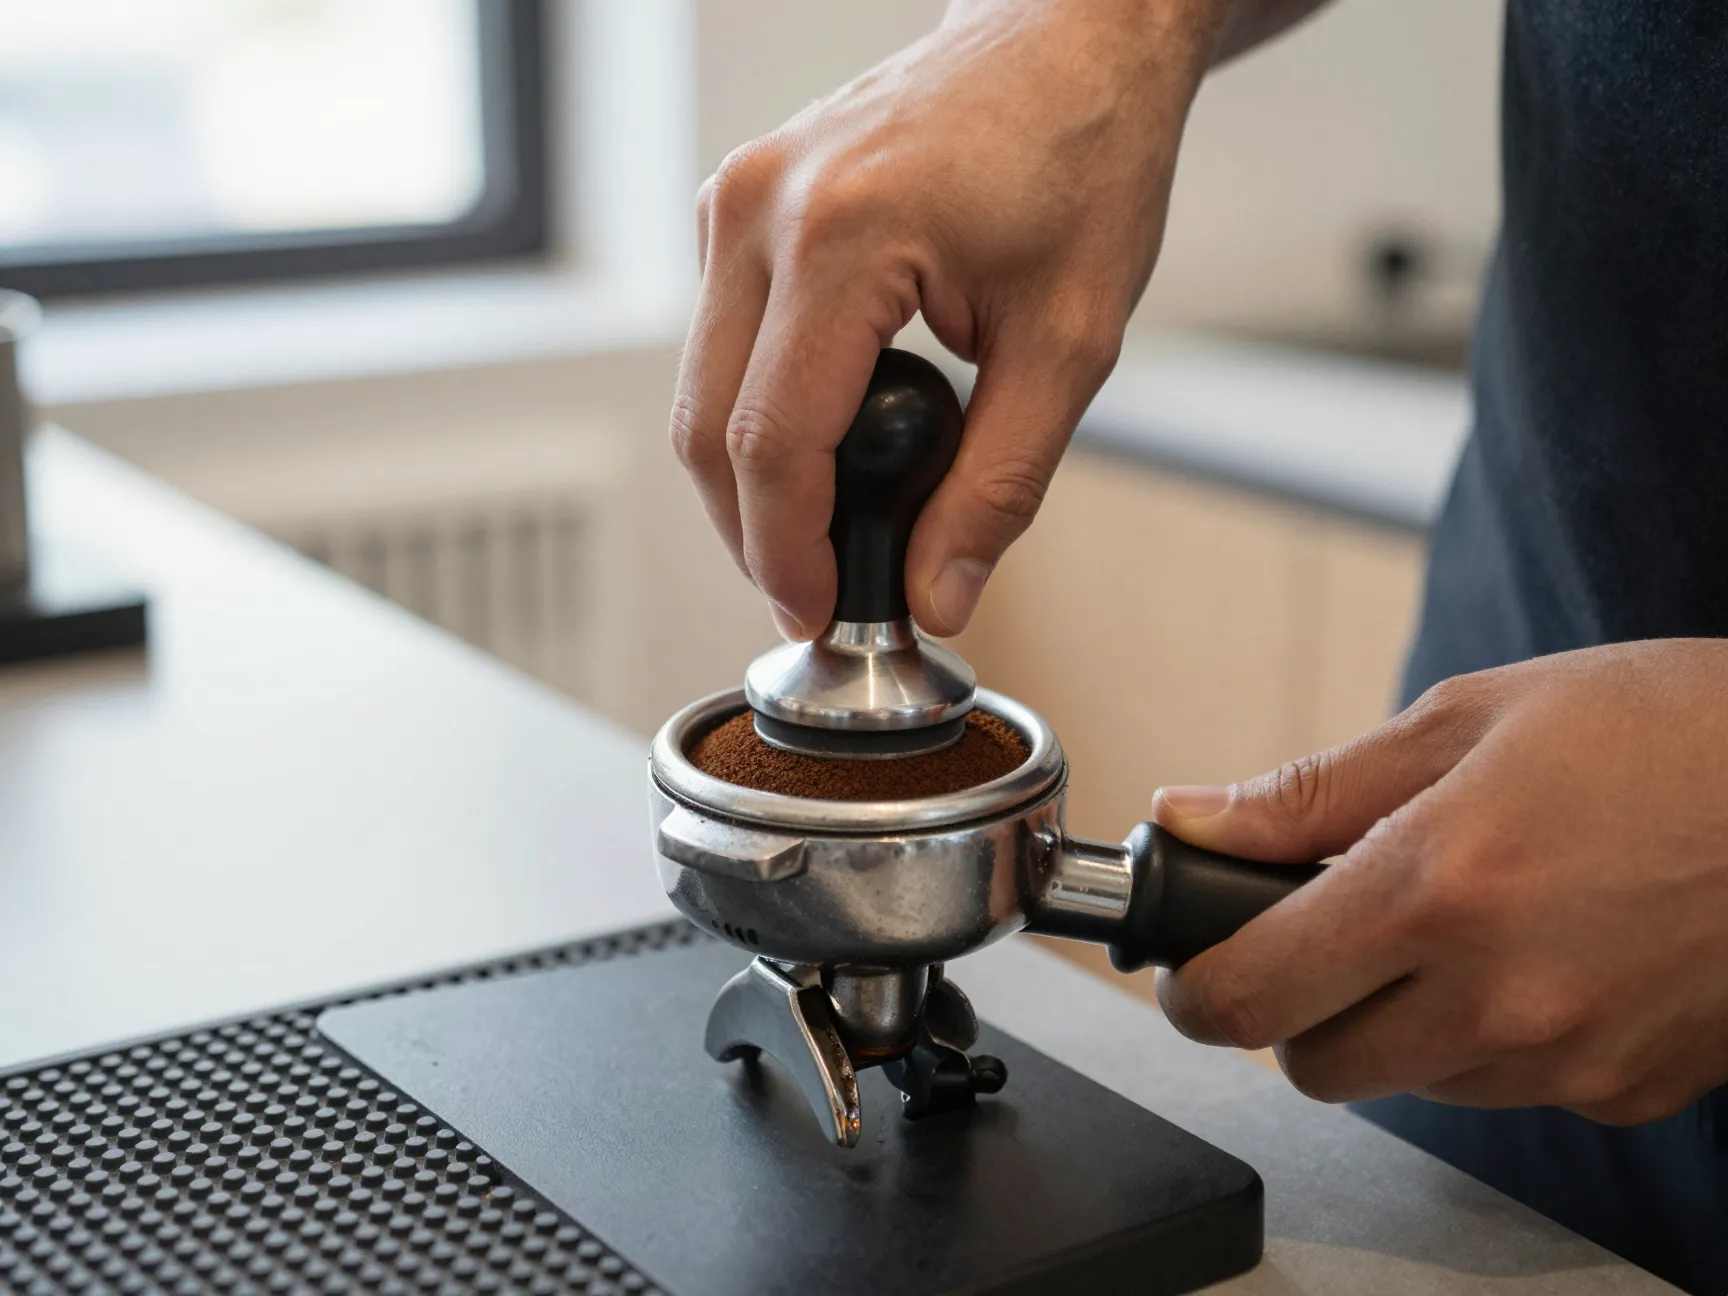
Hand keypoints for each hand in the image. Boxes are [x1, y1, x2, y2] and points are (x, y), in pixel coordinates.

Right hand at [670, 0, 1230, 638]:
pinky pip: (716, 341)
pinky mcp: (738, 201)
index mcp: (843, 237)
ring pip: (696, 390)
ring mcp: (737, 197)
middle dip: (752, 535)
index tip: (820, 617)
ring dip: (747, 481)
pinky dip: (753, 415)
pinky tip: (818, 453)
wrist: (1066, 41)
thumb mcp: (1071, 342)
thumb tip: (939, 592)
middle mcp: (762, 209)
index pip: (772, 442)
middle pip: (705, 427)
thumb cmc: (1082, 158)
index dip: (787, 554)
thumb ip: (1000, 483)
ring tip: (824, 539)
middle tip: (816, 597)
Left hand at [1152, 639, 1727, 1124]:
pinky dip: (1489, 1038)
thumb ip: (1310, 789)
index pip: (1253, 994)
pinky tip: (1538, 955)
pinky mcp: (1626, 1089)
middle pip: (1316, 1064)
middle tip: (1327, 934)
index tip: (1194, 966)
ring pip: (1410, 1081)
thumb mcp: (1468, 717)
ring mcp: (1569, 1056)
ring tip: (1458, 924)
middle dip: (1296, 1007)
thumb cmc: (1660, 728)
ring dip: (1396, 1022)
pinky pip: (1507, 1088)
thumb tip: (1191, 818)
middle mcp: (1497, 994)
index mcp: (1436, 887)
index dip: (1198, 988)